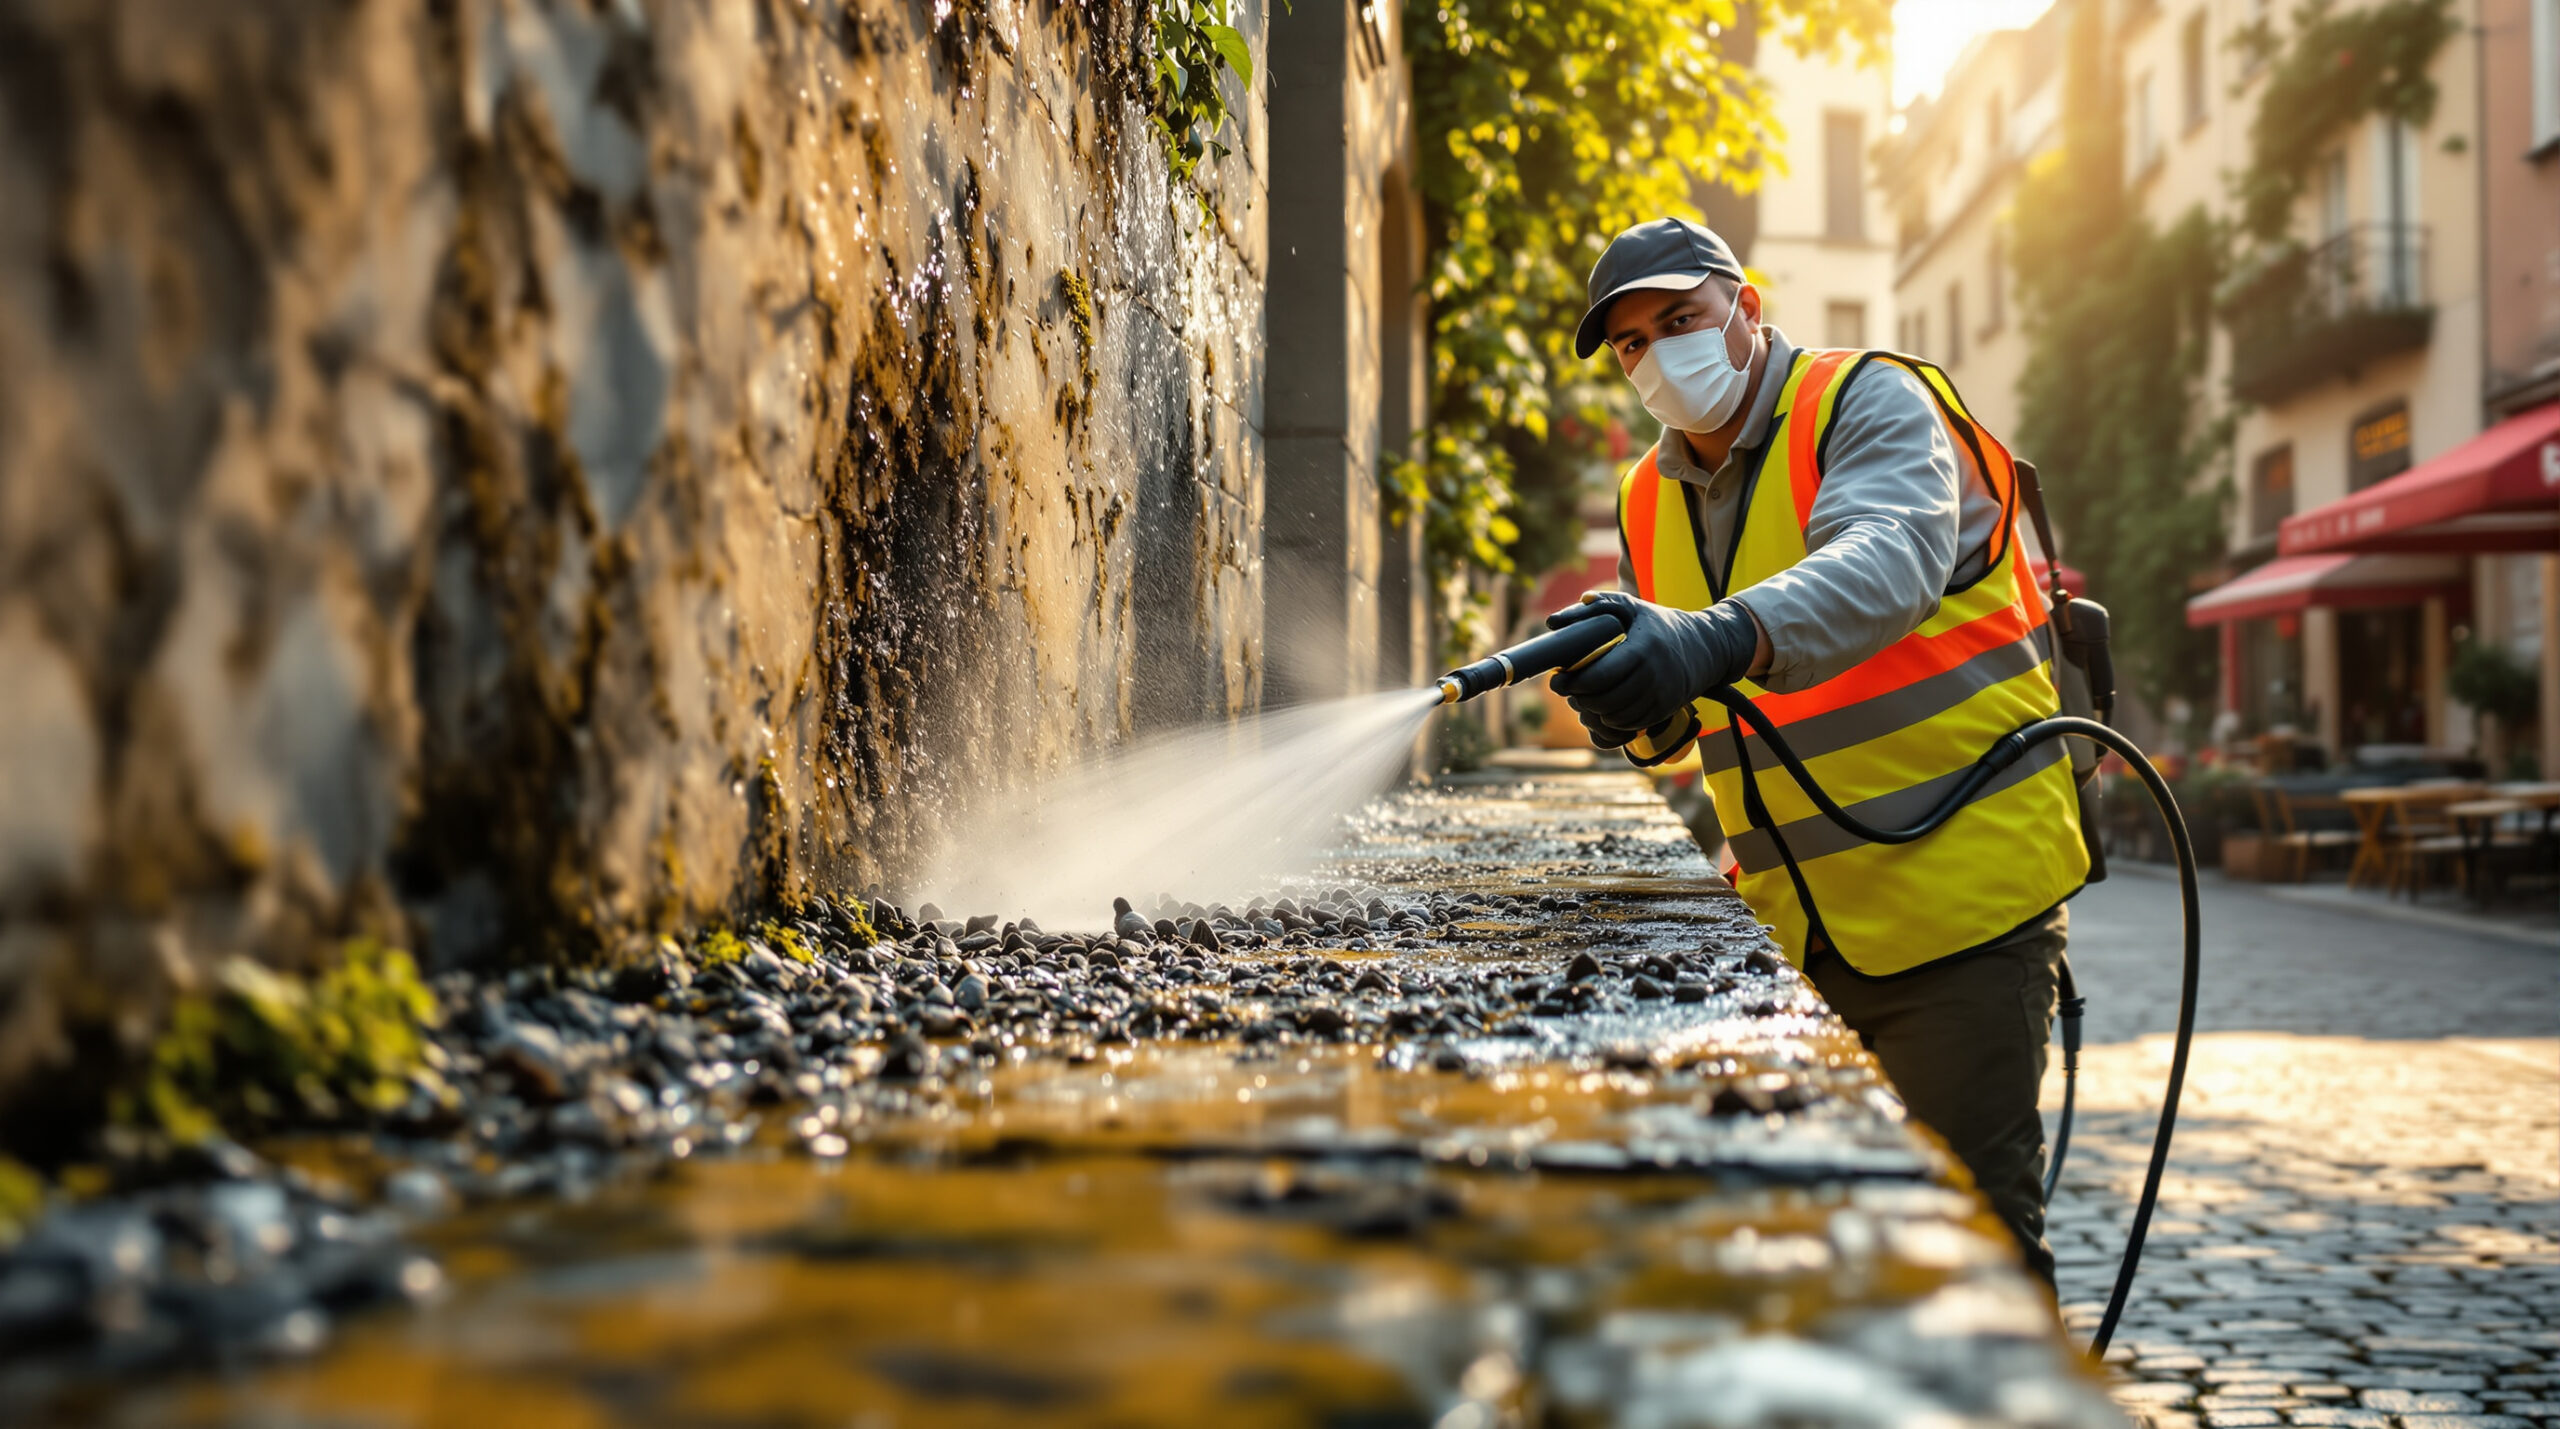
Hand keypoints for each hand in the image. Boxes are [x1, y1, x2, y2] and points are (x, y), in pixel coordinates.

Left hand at [1546, 591, 1757, 732]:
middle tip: (1568, 690)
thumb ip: (1597, 606)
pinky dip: (1613, 720)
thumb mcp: (1633, 608)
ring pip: (1616, 716)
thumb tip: (1554, 620)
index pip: (1600, 675)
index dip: (1575, 682)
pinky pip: (1631, 724)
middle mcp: (1654, 674)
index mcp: (1642, 648)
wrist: (1706, 646)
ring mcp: (1662, 695)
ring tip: (1585, 697)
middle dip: (1580, 698)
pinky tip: (1604, 707)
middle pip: (1605, 700)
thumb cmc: (1659, 625)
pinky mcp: (1665, 710)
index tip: (1560, 678)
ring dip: (1594, 711)